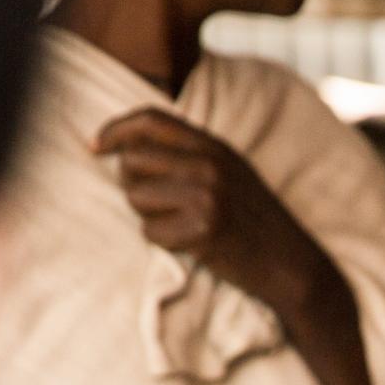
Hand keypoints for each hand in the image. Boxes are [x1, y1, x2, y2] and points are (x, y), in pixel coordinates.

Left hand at [95, 107, 319, 311]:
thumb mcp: (229, 172)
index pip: (150, 120)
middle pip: (132, 160)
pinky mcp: (203, 230)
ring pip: (136, 197)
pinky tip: (189, 244)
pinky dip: (162, 241)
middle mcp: (209, 165)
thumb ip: (188, 153)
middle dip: (131, 183)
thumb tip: (127, 147)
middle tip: (152, 202)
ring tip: (177, 224)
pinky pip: (151, 232)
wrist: (290, 263)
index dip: (115, 130)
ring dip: (146, 215)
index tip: (95, 146)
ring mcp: (207, 196)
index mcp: (214, 145)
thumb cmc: (252, 220)